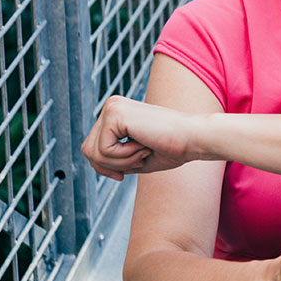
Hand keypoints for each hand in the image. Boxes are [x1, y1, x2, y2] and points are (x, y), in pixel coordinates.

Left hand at [81, 95, 207, 179]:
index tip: (123, 175)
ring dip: (119, 162)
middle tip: (138, 159)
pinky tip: (143, 145)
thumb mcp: (135, 157)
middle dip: (109, 166)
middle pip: (87, 149)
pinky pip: (103, 150)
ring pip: (93, 152)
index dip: (104, 167)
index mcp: (117, 112)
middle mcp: (112, 105)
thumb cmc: (172, 148)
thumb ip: (114, 158)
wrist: (192, 138)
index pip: (92, 146)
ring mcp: (112, 107)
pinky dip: (124, 157)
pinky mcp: (115, 114)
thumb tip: (95, 164)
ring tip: (142, 152)